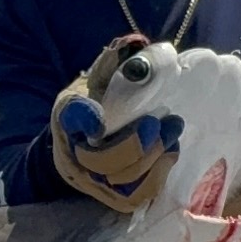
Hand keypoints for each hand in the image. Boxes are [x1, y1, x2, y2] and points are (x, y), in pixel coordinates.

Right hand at [50, 35, 184, 217]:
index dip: (84, 118)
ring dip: (152, 162)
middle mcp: (72, 152)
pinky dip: (155, 179)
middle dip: (137, 144)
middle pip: (102, 160)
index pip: (70, 116)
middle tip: (163, 124)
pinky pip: (132, 198)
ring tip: (173, 138)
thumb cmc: (94, 103)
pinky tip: (168, 157)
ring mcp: (88, 179)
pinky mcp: (108, 196)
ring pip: (120, 182)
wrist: (79, 140)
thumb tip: (134, 43)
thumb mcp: (96, 79)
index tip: (101, 118)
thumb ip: (112, 64)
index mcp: (67, 114)